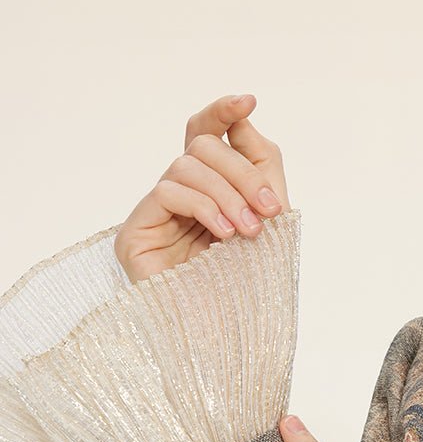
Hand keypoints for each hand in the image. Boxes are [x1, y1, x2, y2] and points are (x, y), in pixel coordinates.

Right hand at [114, 92, 290, 282]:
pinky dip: (204, 207)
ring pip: (187, 164)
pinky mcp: (134, 232)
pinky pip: (169, 191)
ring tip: (248, 232)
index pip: (204, 134)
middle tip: (270, 209)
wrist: (231, 339)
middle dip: (243, 172)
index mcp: (208, 190)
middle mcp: (177, 196)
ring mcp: (153, 213)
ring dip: (228, 194)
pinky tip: (224, 234)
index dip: (222, 112)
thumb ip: (261, 166)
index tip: (248, 102)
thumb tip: (246, 119)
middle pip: (204, 146)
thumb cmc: (250, 283)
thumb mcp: (269, 217)